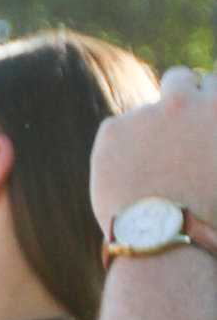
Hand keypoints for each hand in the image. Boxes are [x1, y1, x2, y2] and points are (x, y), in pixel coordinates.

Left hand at [91, 71, 216, 230]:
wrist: (165, 240)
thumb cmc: (211, 218)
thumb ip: (213, 138)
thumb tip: (207, 140)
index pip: (215, 84)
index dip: (207, 100)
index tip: (202, 116)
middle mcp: (186, 102)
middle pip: (181, 79)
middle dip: (179, 97)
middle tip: (174, 126)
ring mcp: (147, 113)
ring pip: (145, 110)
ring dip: (149, 127)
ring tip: (150, 168)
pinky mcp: (113, 129)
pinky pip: (118, 132)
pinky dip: (121, 151)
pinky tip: (129, 179)